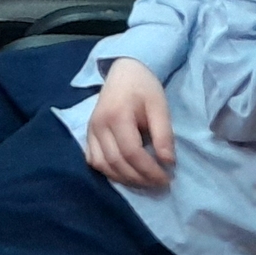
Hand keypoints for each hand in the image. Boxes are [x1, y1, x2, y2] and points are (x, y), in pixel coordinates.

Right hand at [82, 58, 174, 187]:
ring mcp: (90, 131)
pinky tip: (126, 172)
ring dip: (125, 179)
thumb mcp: (159, 106)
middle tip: (160, 182)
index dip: (149, 170)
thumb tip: (167, 162)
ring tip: (145, 180)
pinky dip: (109, 172)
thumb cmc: (144, 87)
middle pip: (117, 163)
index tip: (167, 177)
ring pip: (103, 166)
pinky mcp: (88, 135)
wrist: (123, 72)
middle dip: (140, 178)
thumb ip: (163, 134)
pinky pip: (94, 161)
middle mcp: (98, 125)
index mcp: (117, 116)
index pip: (131, 153)